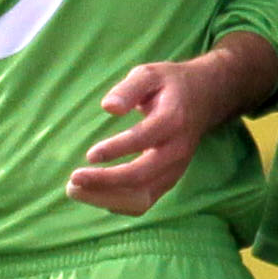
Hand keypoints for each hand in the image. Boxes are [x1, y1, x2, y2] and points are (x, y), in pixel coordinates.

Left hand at [69, 39, 265, 214]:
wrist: (204, 99)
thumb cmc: (168, 85)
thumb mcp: (149, 74)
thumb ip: (128, 89)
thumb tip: (108, 107)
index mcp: (172, 120)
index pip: (142, 139)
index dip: (115, 150)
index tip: (89, 155)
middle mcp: (177, 150)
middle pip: (141, 175)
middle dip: (105, 181)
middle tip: (73, 181)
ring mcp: (176, 169)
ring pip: (141, 196)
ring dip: (107, 197)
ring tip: (76, 190)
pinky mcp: (171, 180)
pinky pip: (145, 202)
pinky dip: (118, 204)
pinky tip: (94, 195)